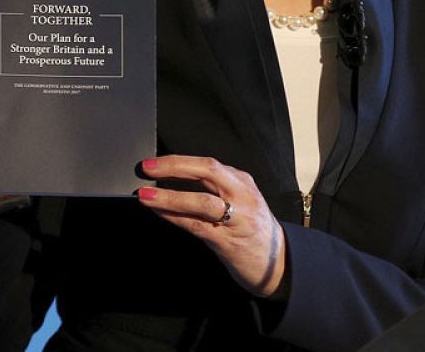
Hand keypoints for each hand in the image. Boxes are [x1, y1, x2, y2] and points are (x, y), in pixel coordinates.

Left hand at [136, 156, 286, 297]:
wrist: (278, 263)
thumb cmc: (253, 231)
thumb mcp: (240, 202)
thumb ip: (215, 190)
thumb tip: (175, 181)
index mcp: (242, 182)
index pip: (208, 164)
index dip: (178, 161)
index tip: (154, 162)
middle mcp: (242, 195)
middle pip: (207, 171)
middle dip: (174, 167)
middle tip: (147, 168)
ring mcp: (237, 218)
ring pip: (201, 200)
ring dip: (170, 197)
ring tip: (146, 196)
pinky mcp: (229, 241)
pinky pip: (197, 226)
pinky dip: (176, 218)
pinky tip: (160, 214)